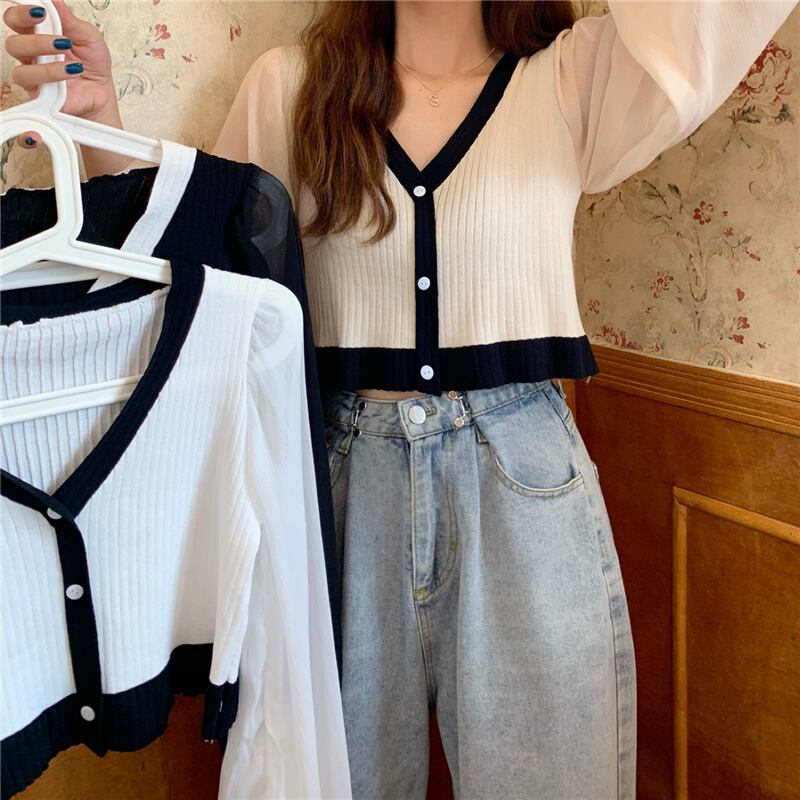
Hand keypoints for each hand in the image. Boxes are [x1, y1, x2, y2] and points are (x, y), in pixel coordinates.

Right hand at [3, 0, 118, 149]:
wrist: (102, 91)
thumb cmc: (92, 62)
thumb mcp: (88, 36)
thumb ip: (70, 20)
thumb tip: (54, 0)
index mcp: (36, 34)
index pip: (16, 20)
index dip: (21, 13)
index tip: (40, 10)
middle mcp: (31, 56)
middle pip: (13, 44)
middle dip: (35, 41)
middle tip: (61, 40)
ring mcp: (35, 78)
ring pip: (22, 71)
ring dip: (47, 66)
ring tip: (71, 65)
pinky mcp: (42, 98)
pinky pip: (37, 92)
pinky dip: (54, 81)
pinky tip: (70, 74)